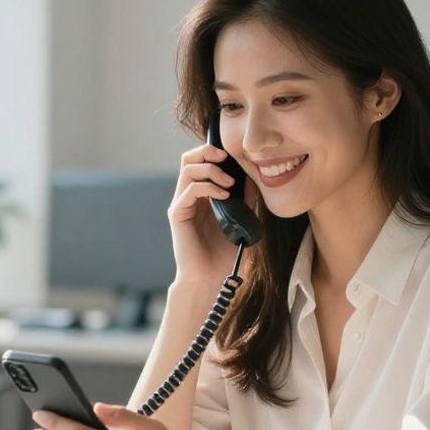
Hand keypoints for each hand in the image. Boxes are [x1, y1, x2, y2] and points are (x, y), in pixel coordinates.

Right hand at [170, 144, 256, 287]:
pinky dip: (208, 186)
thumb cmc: (223, 253)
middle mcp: (188, 196)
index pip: (200, 161)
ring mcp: (181, 204)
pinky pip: (189, 190)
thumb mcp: (240, 219)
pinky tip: (224, 195)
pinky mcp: (178, 214)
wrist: (210, 278)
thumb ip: (243, 198)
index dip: (214, 152)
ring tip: (229, 183)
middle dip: (207, 151)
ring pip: (188, 169)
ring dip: (211, 169)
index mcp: (201, 195)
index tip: (234, 156)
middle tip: (226, 158)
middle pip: (189, 158)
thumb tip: (252, 176)